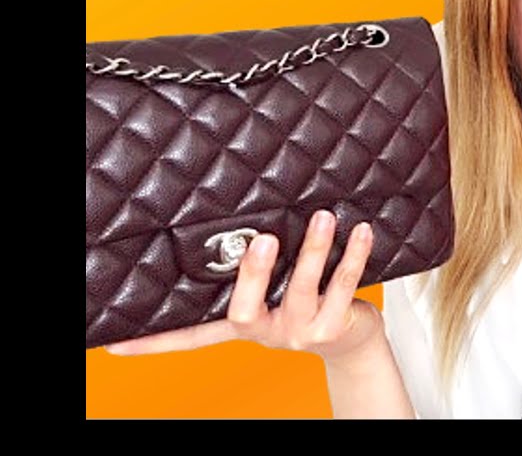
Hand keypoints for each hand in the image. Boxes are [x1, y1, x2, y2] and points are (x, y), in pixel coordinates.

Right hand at [103, 210, 383, 364]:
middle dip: (253, 274)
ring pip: (303, 288)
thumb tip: (242, 219)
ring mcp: (299, 330)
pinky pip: (344, 286)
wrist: (353, 342)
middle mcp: (266, 330)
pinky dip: (353, 256)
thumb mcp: (274, 291)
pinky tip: (360, 232)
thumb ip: (256, 267)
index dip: (155, 342)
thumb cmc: (309, 303)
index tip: (117, 346)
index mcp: (243, 322)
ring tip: (323, 217)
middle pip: (245, 309)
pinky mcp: (333, 327)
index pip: (191, 335)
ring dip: (315, 249)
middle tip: (263, 240)